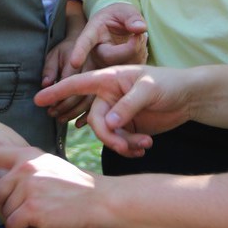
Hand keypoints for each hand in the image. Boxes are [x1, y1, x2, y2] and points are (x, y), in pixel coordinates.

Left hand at [0, 146, 101, 227]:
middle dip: (8, 209)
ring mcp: (27, 188)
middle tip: (32, 215)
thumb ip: (23, 173)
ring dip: (18, 223)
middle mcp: (24, 168)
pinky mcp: (31, 209)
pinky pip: (11, 227)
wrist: (102, 199)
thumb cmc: (78, 188)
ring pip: (4, 212)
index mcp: (28, 155)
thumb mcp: (49, 168)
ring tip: (40, 223)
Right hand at [35, 64, 192, 154]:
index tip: (38, 99)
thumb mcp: (150, 88)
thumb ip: (128, 105)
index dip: (57, 91)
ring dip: (123, 144)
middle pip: (94, 121)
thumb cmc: (169, 83)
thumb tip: (109, 123)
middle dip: (109, 137)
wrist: (189, 98)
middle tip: (128, 146)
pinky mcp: (127, 127)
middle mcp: (109, 96)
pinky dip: (129, 148)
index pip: (78, 84)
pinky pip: (119, 142)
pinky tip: (144, 148)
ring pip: (106, 134)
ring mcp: (117, 112)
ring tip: (144, 145)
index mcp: (109, 79)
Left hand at [40, 37, 94, 123]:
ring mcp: (101, 79)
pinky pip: (98, 103)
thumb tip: (45, 84)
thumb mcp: (55, 53)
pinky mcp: (105, 85)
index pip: (67, 83)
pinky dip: (87, 115)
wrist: (87, 41)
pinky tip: (78, 124)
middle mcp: (92, 71)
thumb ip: (50, 68)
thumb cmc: (67, 50)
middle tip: (51, 114)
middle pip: (79, 94)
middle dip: (64, 106)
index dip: (57, 96)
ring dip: (74, 113)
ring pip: (89, 100)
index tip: (48, 105)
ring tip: (60, 119)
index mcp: (78, 61)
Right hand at [69, 3, 147, 71]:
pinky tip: (139, 48)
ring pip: (123, 66)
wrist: (120, 28)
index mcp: (92, 33)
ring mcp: (103, 65)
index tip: (74, 63)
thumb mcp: (125, 10)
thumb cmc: (119, 17)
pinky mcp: (115, 74)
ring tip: (137, 38)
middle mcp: (95, 52)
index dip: (79, 52)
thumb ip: (132, 17)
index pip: (85, 42)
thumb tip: (140, 28)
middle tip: (139, 34)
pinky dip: (141, 57)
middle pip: (110, 58)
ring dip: (139, 51)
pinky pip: (131, 71)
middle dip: (132, 47)